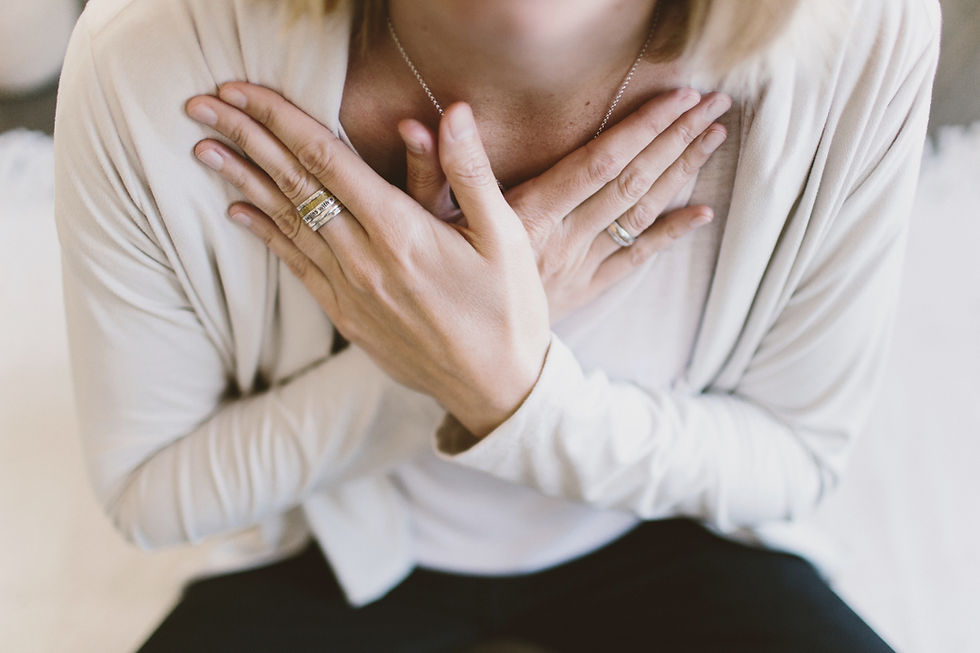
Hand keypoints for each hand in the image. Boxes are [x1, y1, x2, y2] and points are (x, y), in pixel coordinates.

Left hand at [186, 84, 549, 436]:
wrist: (496, 390)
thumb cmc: (509, 310)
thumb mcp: (506, 237)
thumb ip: (471, 173)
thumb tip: (452, 112)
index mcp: (402, 232)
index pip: (327, 160)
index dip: (279, 118)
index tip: (241, 88)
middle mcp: (364, 259)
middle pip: (293, 185)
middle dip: (245, 137)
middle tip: (201, 103)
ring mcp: (350, 291)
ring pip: (285, 222)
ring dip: (242, 180)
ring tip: (204, 147)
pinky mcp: (347, 317)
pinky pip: (295, 266)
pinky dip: (265, 234)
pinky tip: (238, 212)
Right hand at [397, 89, 731, 321]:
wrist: (462, 355)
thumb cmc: (437, 280)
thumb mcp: (425, 224)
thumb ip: (431, 171)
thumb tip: (435, 119)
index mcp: (530, 217)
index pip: (598, 164)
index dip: (641, 128)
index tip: (679, 97)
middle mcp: (564, 239)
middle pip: (631, 183)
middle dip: (675, 139)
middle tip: (717, 103)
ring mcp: (579, 266)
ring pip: (639, 214)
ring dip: (679, 174)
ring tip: (714, 136)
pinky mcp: (585, 287)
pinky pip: (634, 260)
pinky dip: (668, 236)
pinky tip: (700, 212)